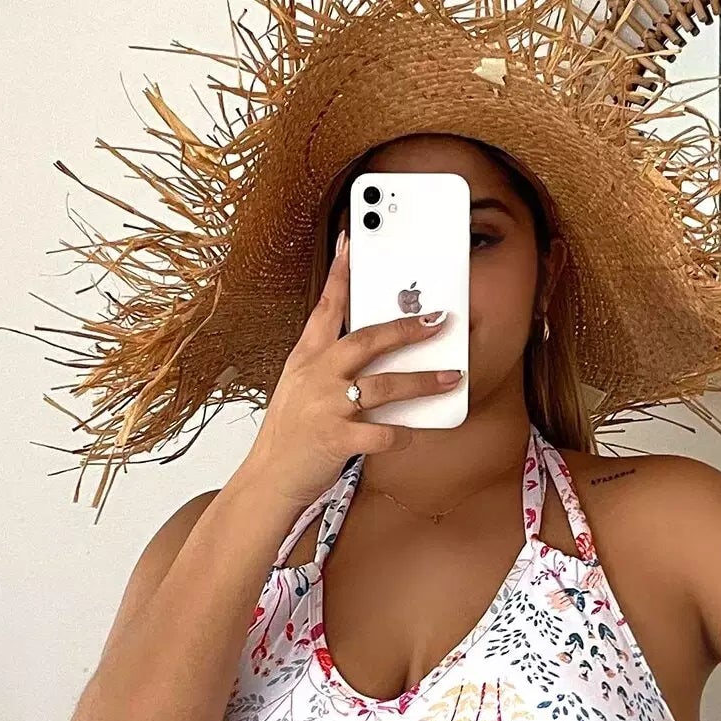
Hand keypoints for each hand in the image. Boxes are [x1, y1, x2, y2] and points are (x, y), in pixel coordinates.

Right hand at [240, 232, 462, 509]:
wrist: (269, 478)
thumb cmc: (289, 434)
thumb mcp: (299, 388)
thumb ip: (328, 366)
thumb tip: (371, 352)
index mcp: (306, 359)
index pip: (325, 309)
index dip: (339, 274)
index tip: (351, 242)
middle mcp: (316, 377)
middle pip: (366, 341)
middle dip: (405, 329)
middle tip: (438, 321)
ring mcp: (325, 407)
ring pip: (383, 387)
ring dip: (421, 382)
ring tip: (450, 378)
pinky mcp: (335, 440)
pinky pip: (380, 434)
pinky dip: (401, 434)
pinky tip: (414, 433)